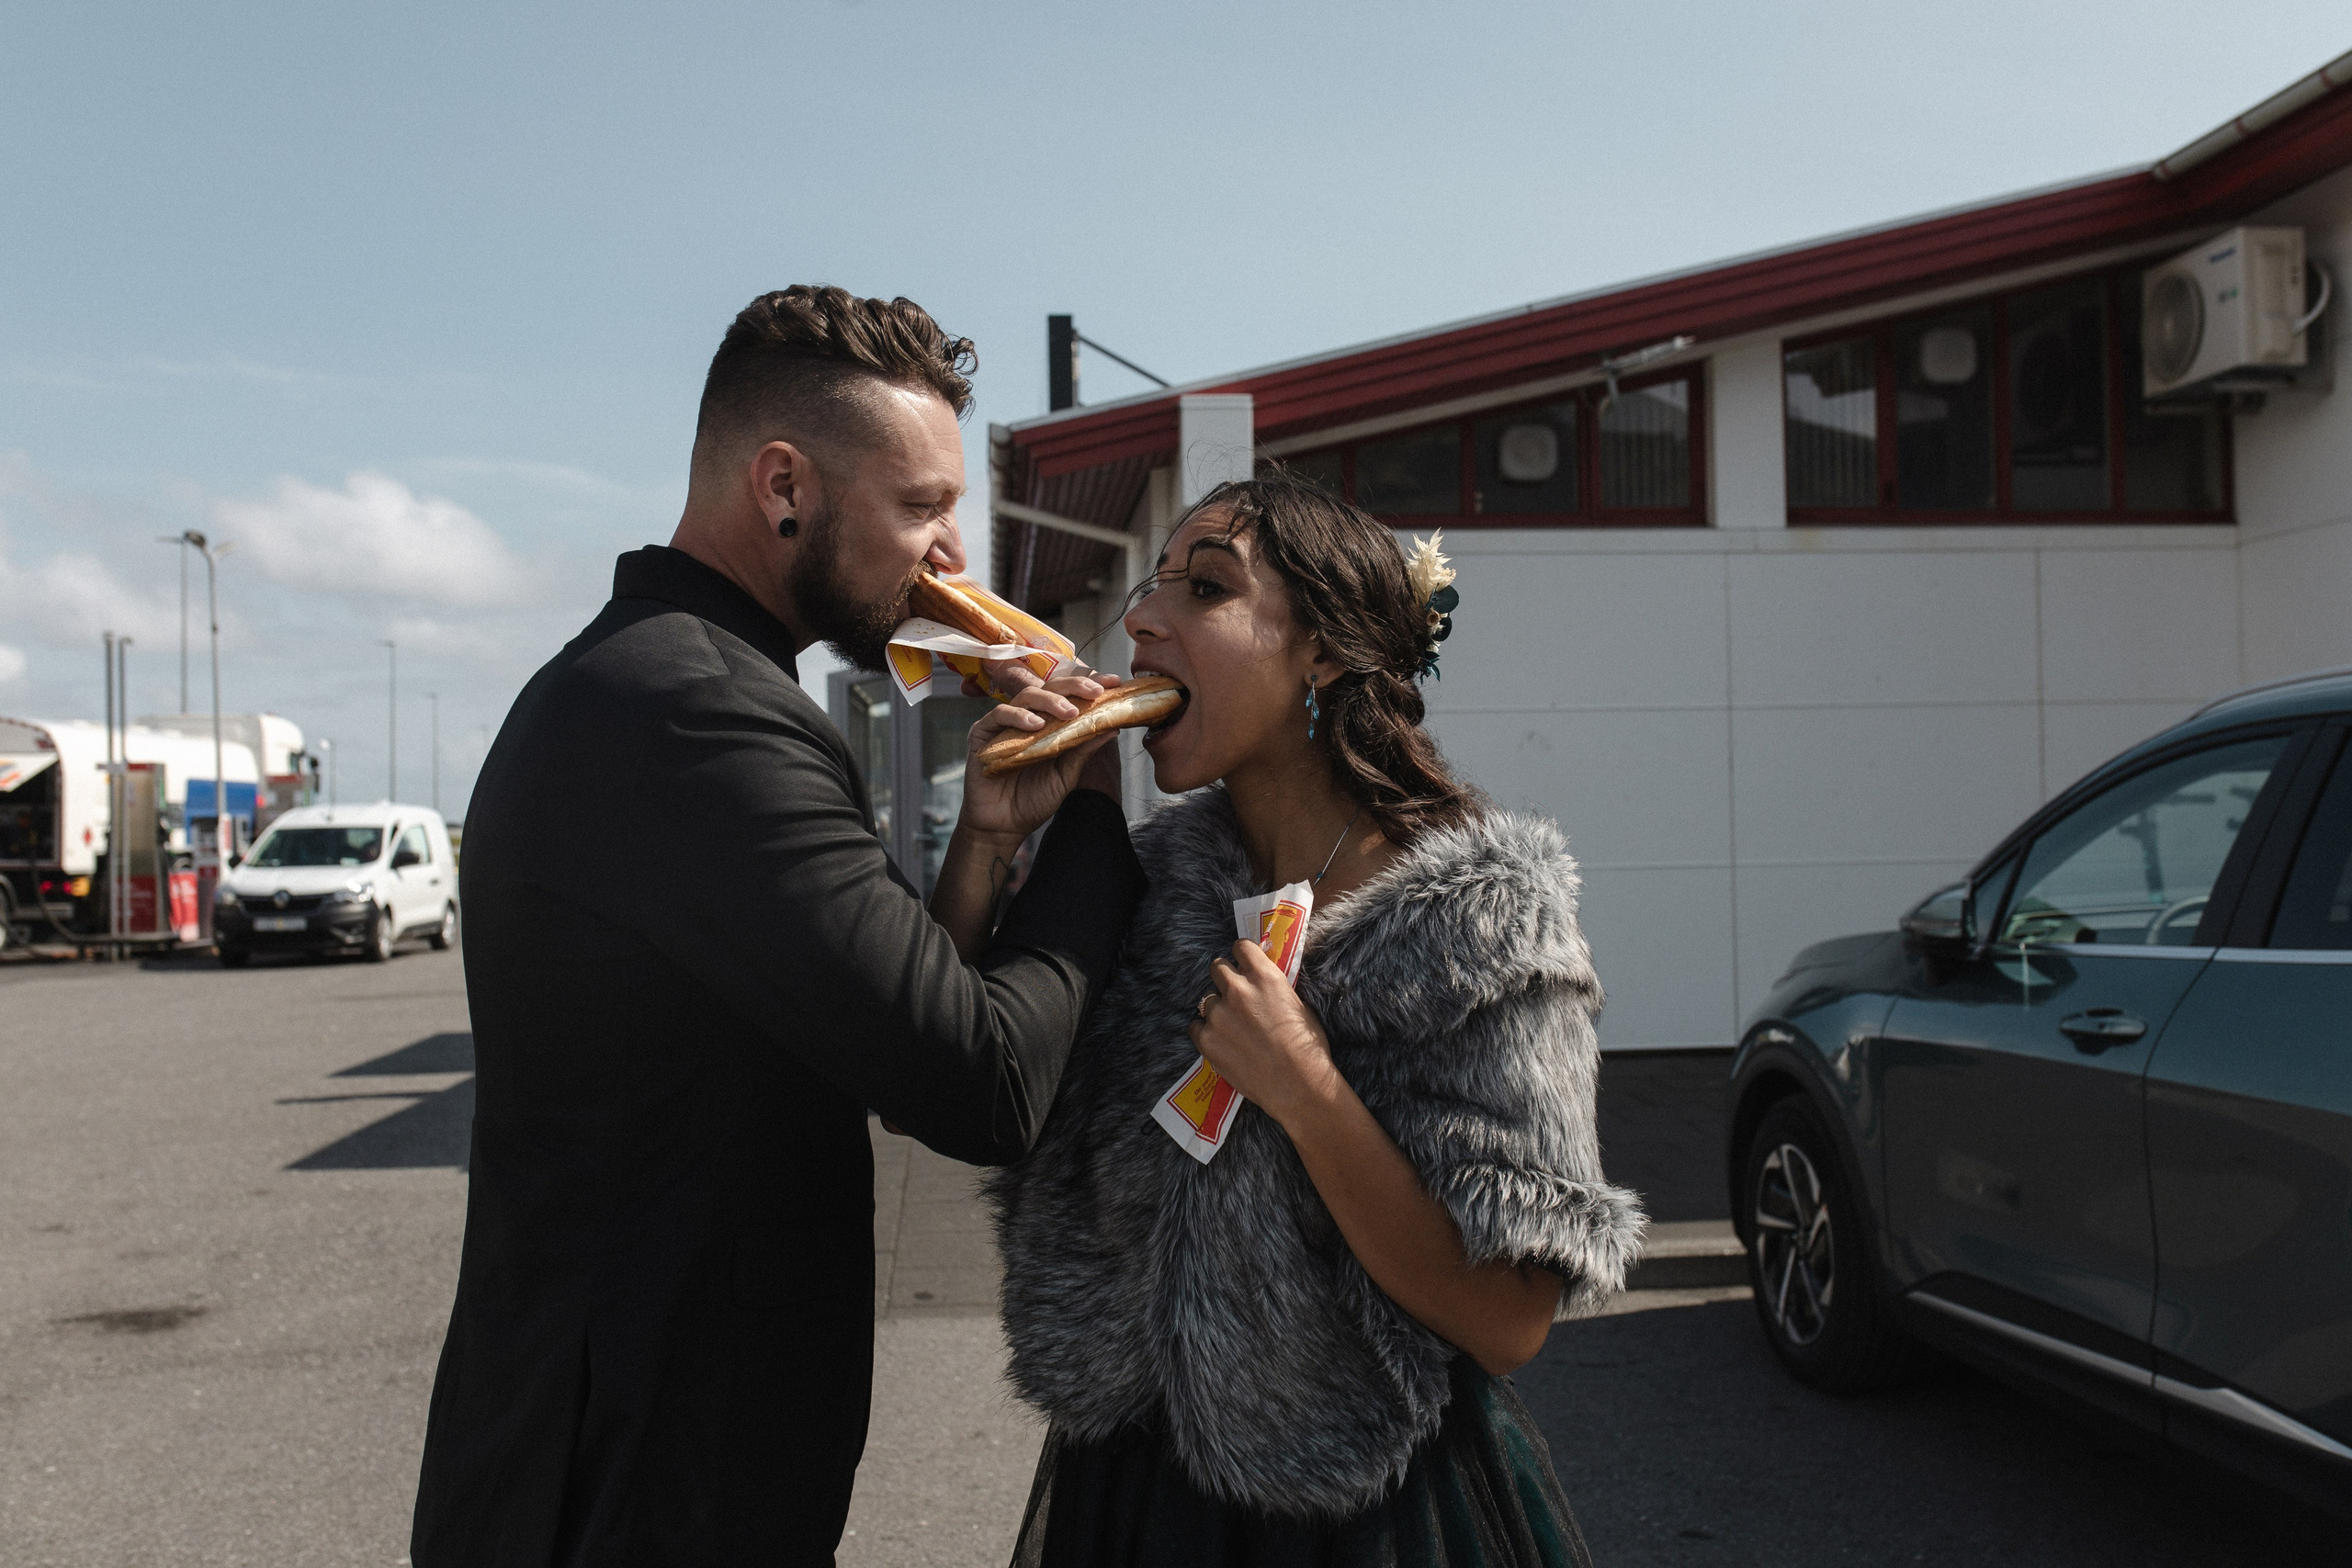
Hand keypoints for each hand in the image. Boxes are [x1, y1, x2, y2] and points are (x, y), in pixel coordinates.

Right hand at [956, 671, 1124, 842]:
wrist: (1005, 826)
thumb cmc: (1035, 800)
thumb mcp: (1066, 774)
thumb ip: (1083, 749)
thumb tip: (1113, 727)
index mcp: (1050, 723)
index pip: (1070, 694)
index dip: (1090, 683)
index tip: (1113, 681)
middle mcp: (1028, 717)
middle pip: (1050, 687)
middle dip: (1075, 686)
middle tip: (1094, 692)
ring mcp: (1005, 723)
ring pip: (1026, 696)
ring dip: (1050, 701)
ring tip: (1069, 713)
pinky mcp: (982, 732)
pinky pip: (999, 714)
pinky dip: (1018, 716)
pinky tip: (1035, 725)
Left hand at [1188, 940, 1342, 1127]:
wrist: (1298, 1086)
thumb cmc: (1307, 1048)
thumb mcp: (1299, 1005)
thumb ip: (1274, 989)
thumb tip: (1264, 984)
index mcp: (1264, 977)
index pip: (1241, 947)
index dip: (1241, 956)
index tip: (1242, 964)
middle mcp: (1237, 990)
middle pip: (1217, 967)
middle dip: (1225, 978)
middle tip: (1235, 996)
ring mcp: (1219, 1015)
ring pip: (1207, 999)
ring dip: (1217, 1009)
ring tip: (1233, 1029)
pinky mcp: (1206, 1040)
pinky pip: (1196, 1026)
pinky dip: (1206, 1032)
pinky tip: (1223, 1043)